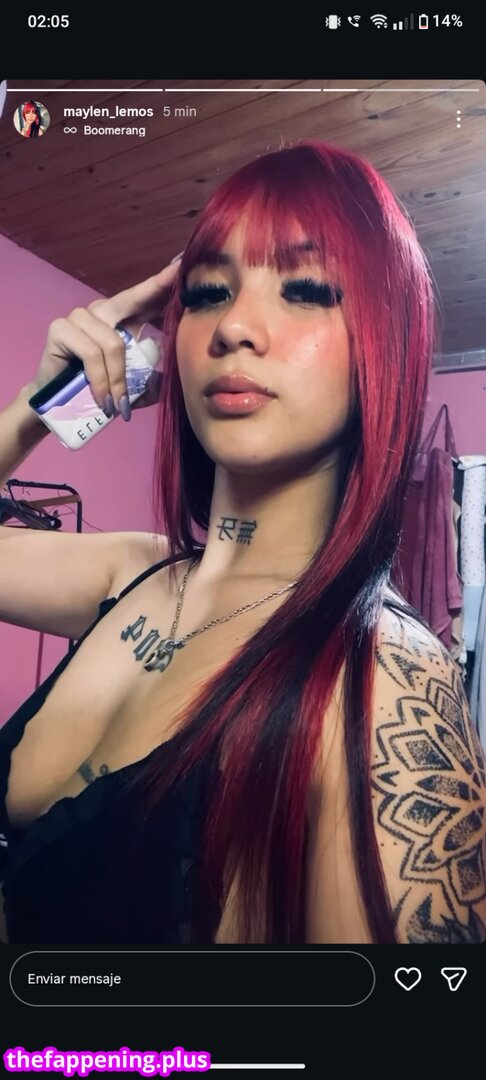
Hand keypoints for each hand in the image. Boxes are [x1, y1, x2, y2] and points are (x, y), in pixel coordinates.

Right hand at [32, 257, 182, 412]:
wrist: (60, 406)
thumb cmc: (98, 393)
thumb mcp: (132, 389)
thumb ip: (151, 381)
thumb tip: (174, 376)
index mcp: (121, 320)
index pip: (145, 299)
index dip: (163, 283)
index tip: (183, 264)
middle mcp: (101, 312)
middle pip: (131, 300)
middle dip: (155, 290)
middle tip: (176, 276)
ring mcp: (79, 317)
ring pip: (113, 343)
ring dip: (118, 379)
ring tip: (118, 405)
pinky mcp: (60, 329)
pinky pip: (91, 353)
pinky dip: (101, 380)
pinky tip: (103, 399)